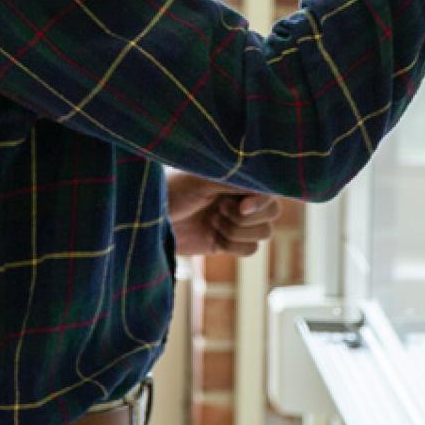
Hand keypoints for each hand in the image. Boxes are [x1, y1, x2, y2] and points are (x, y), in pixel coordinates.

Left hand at [165, 169, 280, 257]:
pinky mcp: (228, 242)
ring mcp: (235, 220)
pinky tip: (213, 236)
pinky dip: (234, 245)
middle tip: (220, 209)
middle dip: (248, 216)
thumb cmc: (172, 189)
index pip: (268, 187)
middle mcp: (240, 196)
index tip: (242, 206)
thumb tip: (263, 186)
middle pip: (272, 211)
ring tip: (213, 220)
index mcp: (235, 176)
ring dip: (237, 230)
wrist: (151, 220)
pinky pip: (251, 249)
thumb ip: (234, 180)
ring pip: (264, 232)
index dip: (261, 200)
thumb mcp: (201, 179)